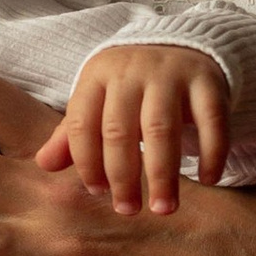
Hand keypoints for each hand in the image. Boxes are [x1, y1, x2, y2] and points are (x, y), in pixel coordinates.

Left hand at [35, 42, 229, 213]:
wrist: (181, 44)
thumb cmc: (130, 86)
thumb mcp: (98, 101)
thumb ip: (72, 134)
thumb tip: (44, 165)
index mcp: (97, 76)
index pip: (82, 124)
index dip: (87, 162)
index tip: (98, 192)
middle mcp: (131, 72)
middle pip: (120, 130)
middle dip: (122, 176)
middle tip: (128, 210)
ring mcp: (171, 74)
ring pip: (162, 129)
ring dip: (162, 174)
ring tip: (164, 208)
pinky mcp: (208, 81)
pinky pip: (211, 120)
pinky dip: (211, 152)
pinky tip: (208, 180)